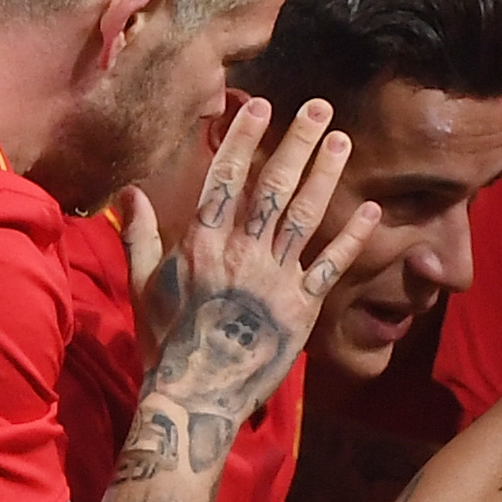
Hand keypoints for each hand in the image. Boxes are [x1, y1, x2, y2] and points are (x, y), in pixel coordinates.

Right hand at [117, 93, 373, 425]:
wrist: (196, 397)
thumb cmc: (164, 342)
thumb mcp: (142, 284)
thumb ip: (139, 235)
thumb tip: (130, 192)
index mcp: (201, 242)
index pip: (226, 177)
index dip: (244, 137)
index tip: (261, 105)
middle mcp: (242, 253)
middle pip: (273, 186)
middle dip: (297, 143)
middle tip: (320, 108)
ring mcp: (275, 279)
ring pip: (305, 216)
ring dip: (326, 175)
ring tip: (342, 141)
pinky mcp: (302, 308)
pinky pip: (331, 266)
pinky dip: (352, 238)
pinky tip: (371, 210)